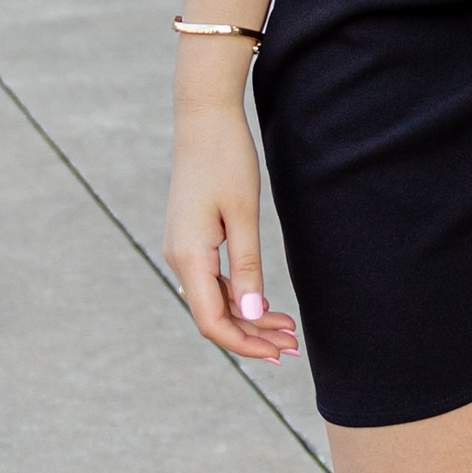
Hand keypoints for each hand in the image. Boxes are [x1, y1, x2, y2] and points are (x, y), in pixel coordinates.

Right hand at [165, 84, 299, 362]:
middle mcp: (179, 259)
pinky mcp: (190, 240)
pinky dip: (239, 297)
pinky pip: (212, 281)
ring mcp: (182, 250)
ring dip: (248, 318)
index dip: (244, 344)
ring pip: (214, 300)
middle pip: (213, 316)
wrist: (204, 120)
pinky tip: (264, 304)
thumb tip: (251, 314)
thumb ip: (247, 266)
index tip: (278, 353)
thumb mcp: (243, 214)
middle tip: (292, 346)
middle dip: (252, 336)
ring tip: (287, 329)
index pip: (212, 321)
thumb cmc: (226, 160)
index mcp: (189, 256)